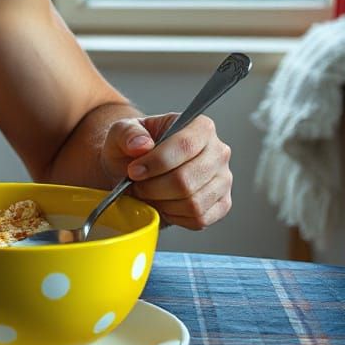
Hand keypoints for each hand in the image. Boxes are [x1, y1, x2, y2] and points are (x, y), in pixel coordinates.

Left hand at [102, 114, 232, 229]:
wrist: (136, 170)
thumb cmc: (132, 149)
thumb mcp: (121, 133)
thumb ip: (127, 134)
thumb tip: (141, 145)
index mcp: (200, 126)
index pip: (186, 145)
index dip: (157, 162)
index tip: (134, 171)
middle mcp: (218, 151)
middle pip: (187, 179)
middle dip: (153, 187)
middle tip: (136, 185)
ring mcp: (223, 180)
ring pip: (193, 202)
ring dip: (162, 202)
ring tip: (148, 193)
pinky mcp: (222, 204)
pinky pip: (199, 218)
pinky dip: (174, 216)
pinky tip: (162, 203)